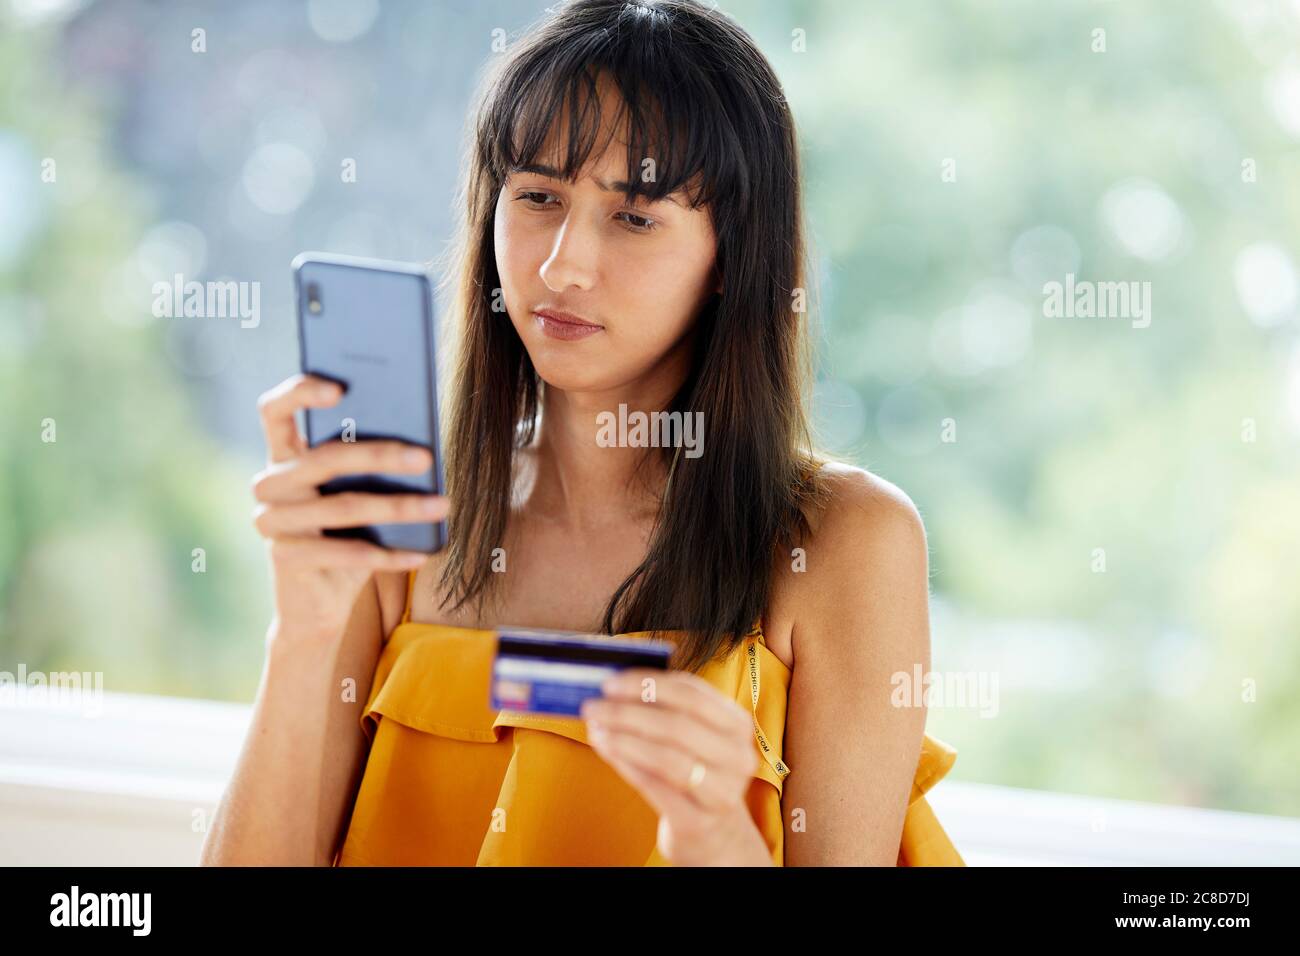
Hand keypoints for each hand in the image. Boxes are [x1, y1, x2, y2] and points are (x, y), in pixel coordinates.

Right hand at [250, 373, 447, 645]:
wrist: (317, 602)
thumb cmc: (344, 534)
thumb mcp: (352, 494)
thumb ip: (365, 465)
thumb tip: (420, 440)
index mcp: (283, 456)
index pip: (274, 411)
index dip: (300, 393)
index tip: (341, 387)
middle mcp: (269, 485)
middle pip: (324, 458)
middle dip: (380, 455)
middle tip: (426, 457)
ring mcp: (272, 523)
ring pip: (344, 506)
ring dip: (400, 507)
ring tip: (442, 505)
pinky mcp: (287, 559)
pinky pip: (348, 553)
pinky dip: (392, 554)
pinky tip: (424, 552)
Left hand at [580, 668, 773, 865]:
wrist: (714, 834)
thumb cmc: (696, 772)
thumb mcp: (695, 736)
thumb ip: (665, 709)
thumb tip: (616, 687)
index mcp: (738, 725)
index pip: (691, 694)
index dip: (648, 684)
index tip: (610, 683)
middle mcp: (738, 757)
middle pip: (677, 725)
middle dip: (627, 712)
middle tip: (593, 707)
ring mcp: (722, 793)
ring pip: (666, 757)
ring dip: (623, 739)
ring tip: (595, 729)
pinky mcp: (698, 822)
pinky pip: (654, 787)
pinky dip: (626, 765)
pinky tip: (605, 750)